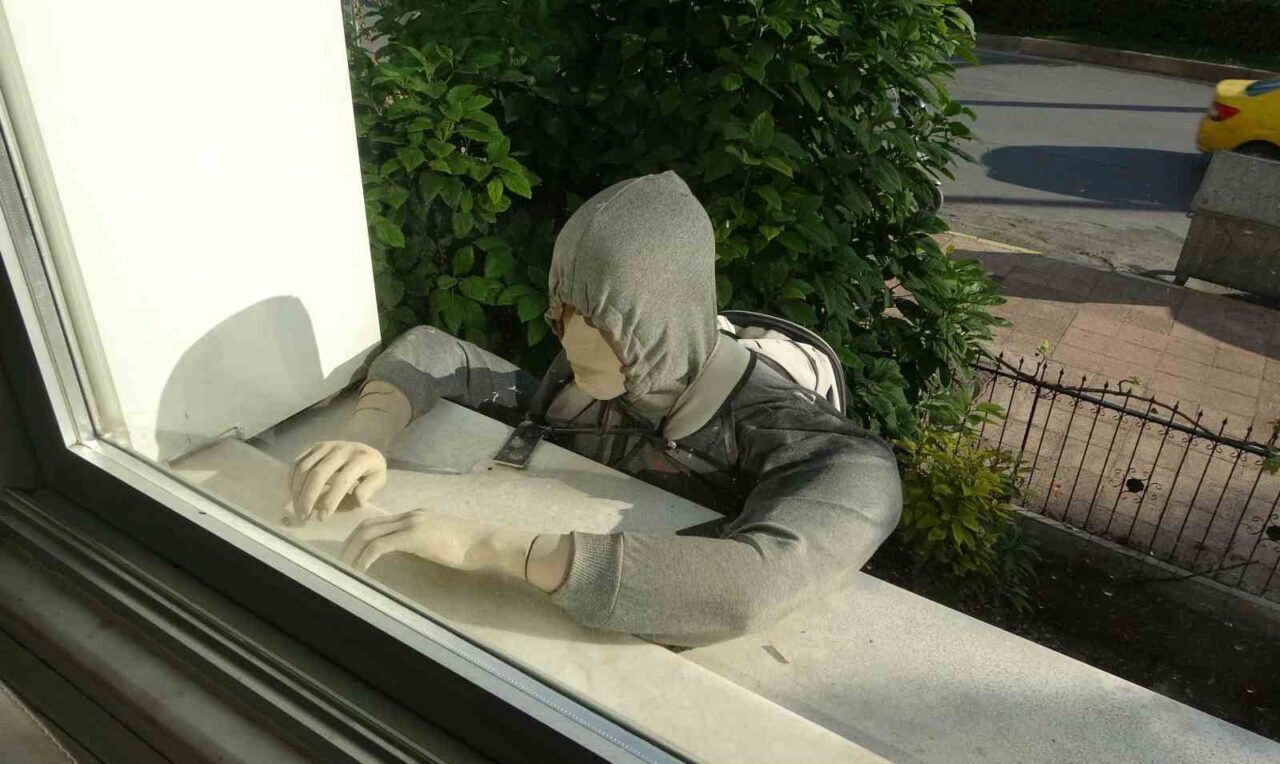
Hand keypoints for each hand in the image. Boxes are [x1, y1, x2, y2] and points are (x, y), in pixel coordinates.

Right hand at [289, 441, 386, 523]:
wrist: (365, 449)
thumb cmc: (371, 470)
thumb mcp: (379, 479)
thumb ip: (368, 490)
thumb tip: (357, 501)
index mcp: (360, 459)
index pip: (341, 481)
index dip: (330, 501)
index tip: (322, 518)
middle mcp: (340, 449)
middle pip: (318, 474)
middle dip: (308, 498)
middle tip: (304, 516)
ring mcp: (325, 446)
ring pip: (304, 468)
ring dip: (297, 491)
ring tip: (298, 509)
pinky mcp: (314, 446)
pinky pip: (297, 462)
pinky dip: (292, 479)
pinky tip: (294, 494)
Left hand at [340, 508, 533, 578]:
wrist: (484, 543)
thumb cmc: (469, 547)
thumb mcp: (439, 541)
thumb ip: (422, 542)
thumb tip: (408, 555)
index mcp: (414, 516)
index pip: (377, 522)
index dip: (358, 538)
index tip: (349, 555)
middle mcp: (409, 516)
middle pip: (366, 525)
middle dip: (348, 544)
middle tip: (339, 564)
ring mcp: (411, 524)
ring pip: (368, 533)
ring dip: (352, 552)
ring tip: (345, 570)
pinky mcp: (413, 536)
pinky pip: (379, 545)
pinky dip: (365, 558)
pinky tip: (361, 571)